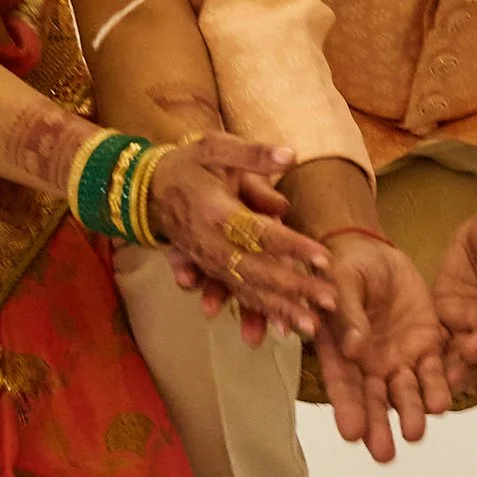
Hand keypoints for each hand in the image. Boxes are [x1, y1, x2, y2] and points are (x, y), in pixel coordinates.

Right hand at [147, 136, 335, 338]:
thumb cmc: (189, 165)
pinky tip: (284, 328)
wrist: (147, 190)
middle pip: (258, 271)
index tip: (324, 258)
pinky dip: (260, 313)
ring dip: (280, 310)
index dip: (293, 246)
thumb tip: (291, 155)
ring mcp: (210, 263)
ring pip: (248, 292)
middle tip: (330, 300)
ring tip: (311, 327)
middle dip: (295, 288)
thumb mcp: (216, 147)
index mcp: (218, 212)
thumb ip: (253, 154)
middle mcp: (212, 244)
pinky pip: (237, 296)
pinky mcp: (210, 272)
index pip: (261, 233)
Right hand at [313, 233, 450, 463]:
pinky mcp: (426, 346)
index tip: (351, 434)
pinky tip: (442, 405)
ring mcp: (398, 358)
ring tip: (416, 433)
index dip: (347, 409)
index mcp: (339, 352)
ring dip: (410, 413)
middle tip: (383, 454)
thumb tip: (354, 348)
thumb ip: (348, 314)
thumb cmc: (345, 267)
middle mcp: (368, 365)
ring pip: (405, 393)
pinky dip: (437, 387)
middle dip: (379, 426)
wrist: (374, 252)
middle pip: (374, 400)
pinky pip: (433, 371)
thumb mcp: (340, 283)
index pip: (342, 385)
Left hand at [431, 193, 476, 386]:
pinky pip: (441, 340)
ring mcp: (476, 321)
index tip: (471, 352)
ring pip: (463, 354)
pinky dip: (430, 357)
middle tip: (445, 386)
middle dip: (466, 369)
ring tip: (425, 388)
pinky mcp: (452, 317)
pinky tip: (410, 371)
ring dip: (447, 371)